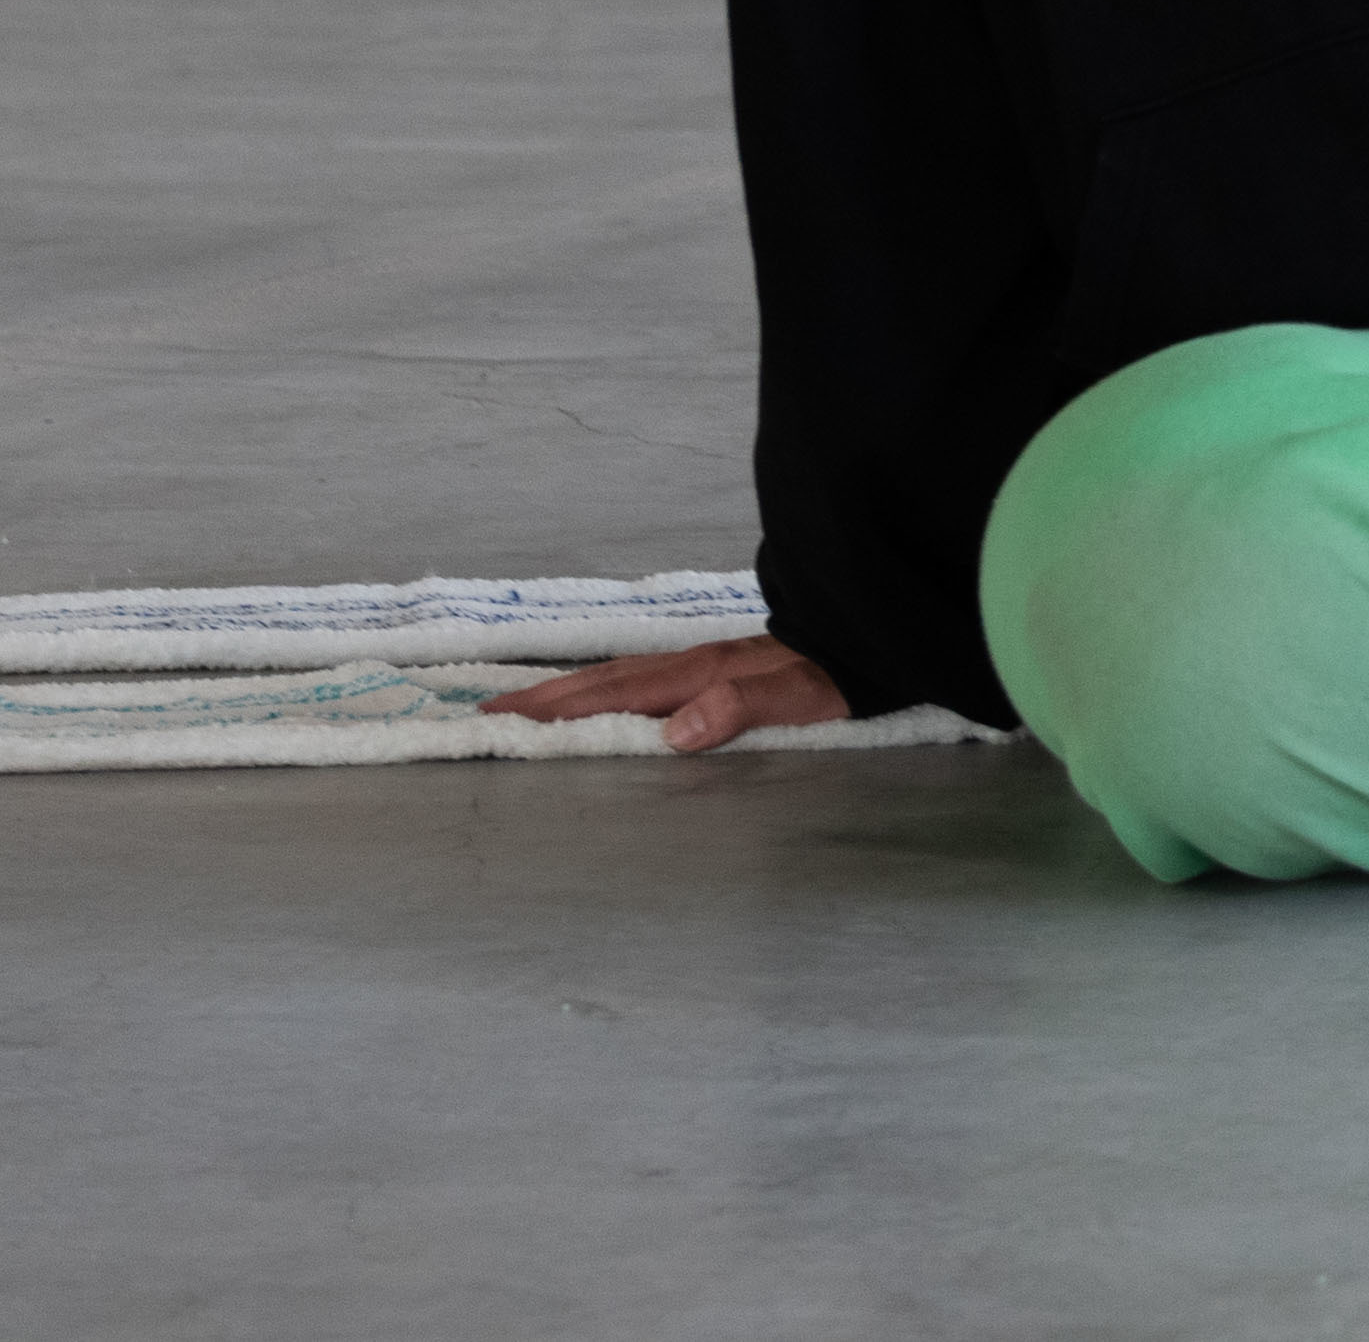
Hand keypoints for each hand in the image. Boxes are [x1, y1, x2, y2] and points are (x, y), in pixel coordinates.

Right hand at [483, 634, 846, 751]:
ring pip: (625, 674)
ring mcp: (707, 661)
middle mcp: (696, 663)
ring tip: (531, 702)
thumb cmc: (842, 675)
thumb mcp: (801, 698)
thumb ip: (742, 707)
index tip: (506, 717)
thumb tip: (674, 732)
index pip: (617, 694)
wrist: (878, 636)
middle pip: (609, 680)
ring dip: (574, 688)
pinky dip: (612, 684)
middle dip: (549, 696)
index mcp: (704, 675)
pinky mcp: (722, 665)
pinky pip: (648, 676)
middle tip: (490, 711)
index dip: (561, 708)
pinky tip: (607, 694)